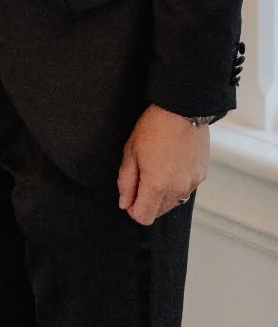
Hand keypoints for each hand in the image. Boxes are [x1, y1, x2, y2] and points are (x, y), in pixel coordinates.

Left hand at [117, 104, 209, 224]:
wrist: (183, 110)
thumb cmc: (154, 127)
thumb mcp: (131, 152)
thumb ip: (126, 182)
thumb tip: (125, 202)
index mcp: (157, 185)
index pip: (144, 217)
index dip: (133, 209)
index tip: (129, 195)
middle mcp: (177, 190)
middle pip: (159, 212)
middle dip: (147, 201)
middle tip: (141, 175)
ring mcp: (192, 184)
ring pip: (173, 202)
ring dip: (162, 193)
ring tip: (157, 167)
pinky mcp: (201, 175)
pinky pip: (186, 189)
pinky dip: (177, 184)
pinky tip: (171, 164)